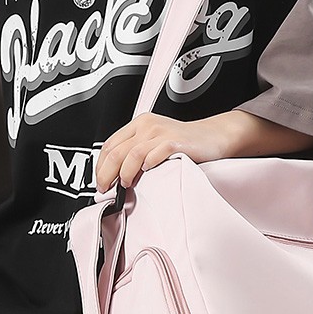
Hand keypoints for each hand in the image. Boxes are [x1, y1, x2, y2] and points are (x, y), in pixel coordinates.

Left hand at [95, 112, 236, 192]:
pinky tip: (146, 174)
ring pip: (131, 154)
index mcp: (139, 124)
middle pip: (116, 151)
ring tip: (125, 185)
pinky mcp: (175, 143)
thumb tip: (115, 176)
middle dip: (106, 174)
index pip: (110, 145)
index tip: (100, 181)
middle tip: (106, 189)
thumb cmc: (185, 142)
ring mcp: (161, 133)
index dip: (100, 166)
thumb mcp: (155, 140)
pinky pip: (154, 155)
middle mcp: (147, 126)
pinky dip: (147, 166)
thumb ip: (136, 151)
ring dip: (124, 173)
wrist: (213, 136)